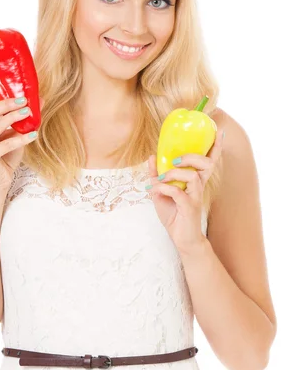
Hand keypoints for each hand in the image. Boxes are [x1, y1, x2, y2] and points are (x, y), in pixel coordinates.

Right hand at [0, 62, 44, 191]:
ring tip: (28, 112)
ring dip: (13, 118)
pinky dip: (20, 139)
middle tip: (22, 99)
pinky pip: (5, 144)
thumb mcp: (15, 133)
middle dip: (4, 103)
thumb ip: (22, 118)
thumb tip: (41, 98)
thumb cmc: (6, 155)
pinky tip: (33, 135)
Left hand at [146, 128, 224, 251]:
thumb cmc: (174, 215)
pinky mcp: (189, 207)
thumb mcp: (161, 192)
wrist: (180, 238)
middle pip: (206, 164)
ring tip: (160, 178)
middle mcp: (199, 186)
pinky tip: (155, 190)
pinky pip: (178, 192)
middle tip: (175, 159)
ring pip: (193, 176)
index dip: (215, 146)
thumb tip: (151, 156)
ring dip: (174, 173)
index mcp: (195, 180)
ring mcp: (196, 196)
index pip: (209, 160)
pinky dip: (164, 188)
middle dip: (192, 156)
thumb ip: (157, 174)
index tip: (218, 131)